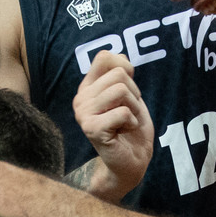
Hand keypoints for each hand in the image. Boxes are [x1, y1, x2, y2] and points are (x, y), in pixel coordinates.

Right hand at [71, 52, 151, 199]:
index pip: (104, 57)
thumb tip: (120, 56)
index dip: (125, 67)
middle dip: (134, 93)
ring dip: (134, 108)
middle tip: (129, 112)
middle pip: (119, 74)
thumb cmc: (130, 128)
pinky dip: (132, 121)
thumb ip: (121, 75)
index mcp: (88, 87)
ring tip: (127, 121)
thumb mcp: (130, 95)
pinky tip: (124, 131)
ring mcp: (83, 114)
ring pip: (121, 91)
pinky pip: (122, 112)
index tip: (128, 88)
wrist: (132, 160)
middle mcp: (81, 98)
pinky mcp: (91, 129)